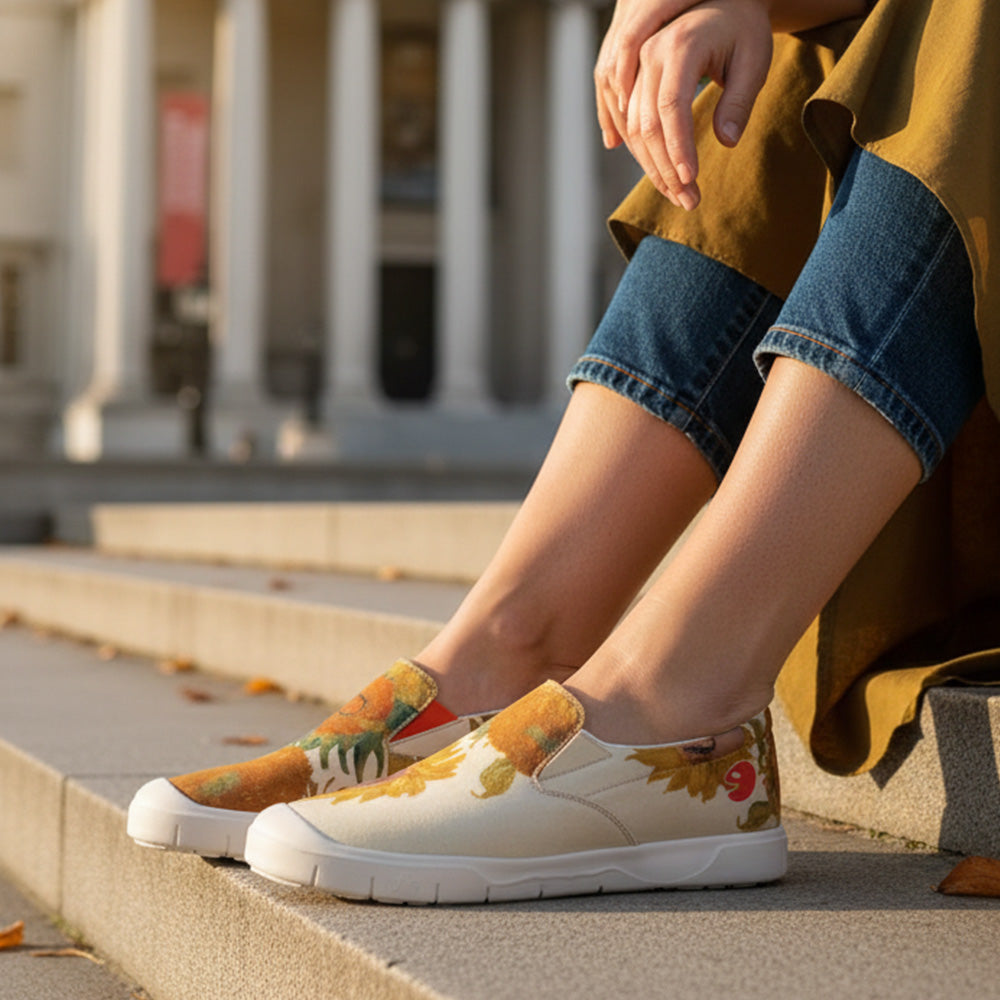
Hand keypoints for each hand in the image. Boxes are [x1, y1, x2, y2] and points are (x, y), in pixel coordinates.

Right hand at [615, 0, 773, 208]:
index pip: (671, 106)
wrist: (722, 3)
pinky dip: (643, 154)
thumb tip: (727, 142)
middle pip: (646, 124)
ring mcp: (638, 68)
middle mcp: (650, 55)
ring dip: (654, 168)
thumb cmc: (744, 30)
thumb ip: (739, 100)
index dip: (678, 148)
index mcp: (680, 46)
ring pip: (635, 129)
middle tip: (689, 201)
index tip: (691, 180)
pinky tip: (660, 177)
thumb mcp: (754, 60)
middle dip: (665, 168)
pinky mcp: (634, 80)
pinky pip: (630, 124)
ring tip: (679, 196)